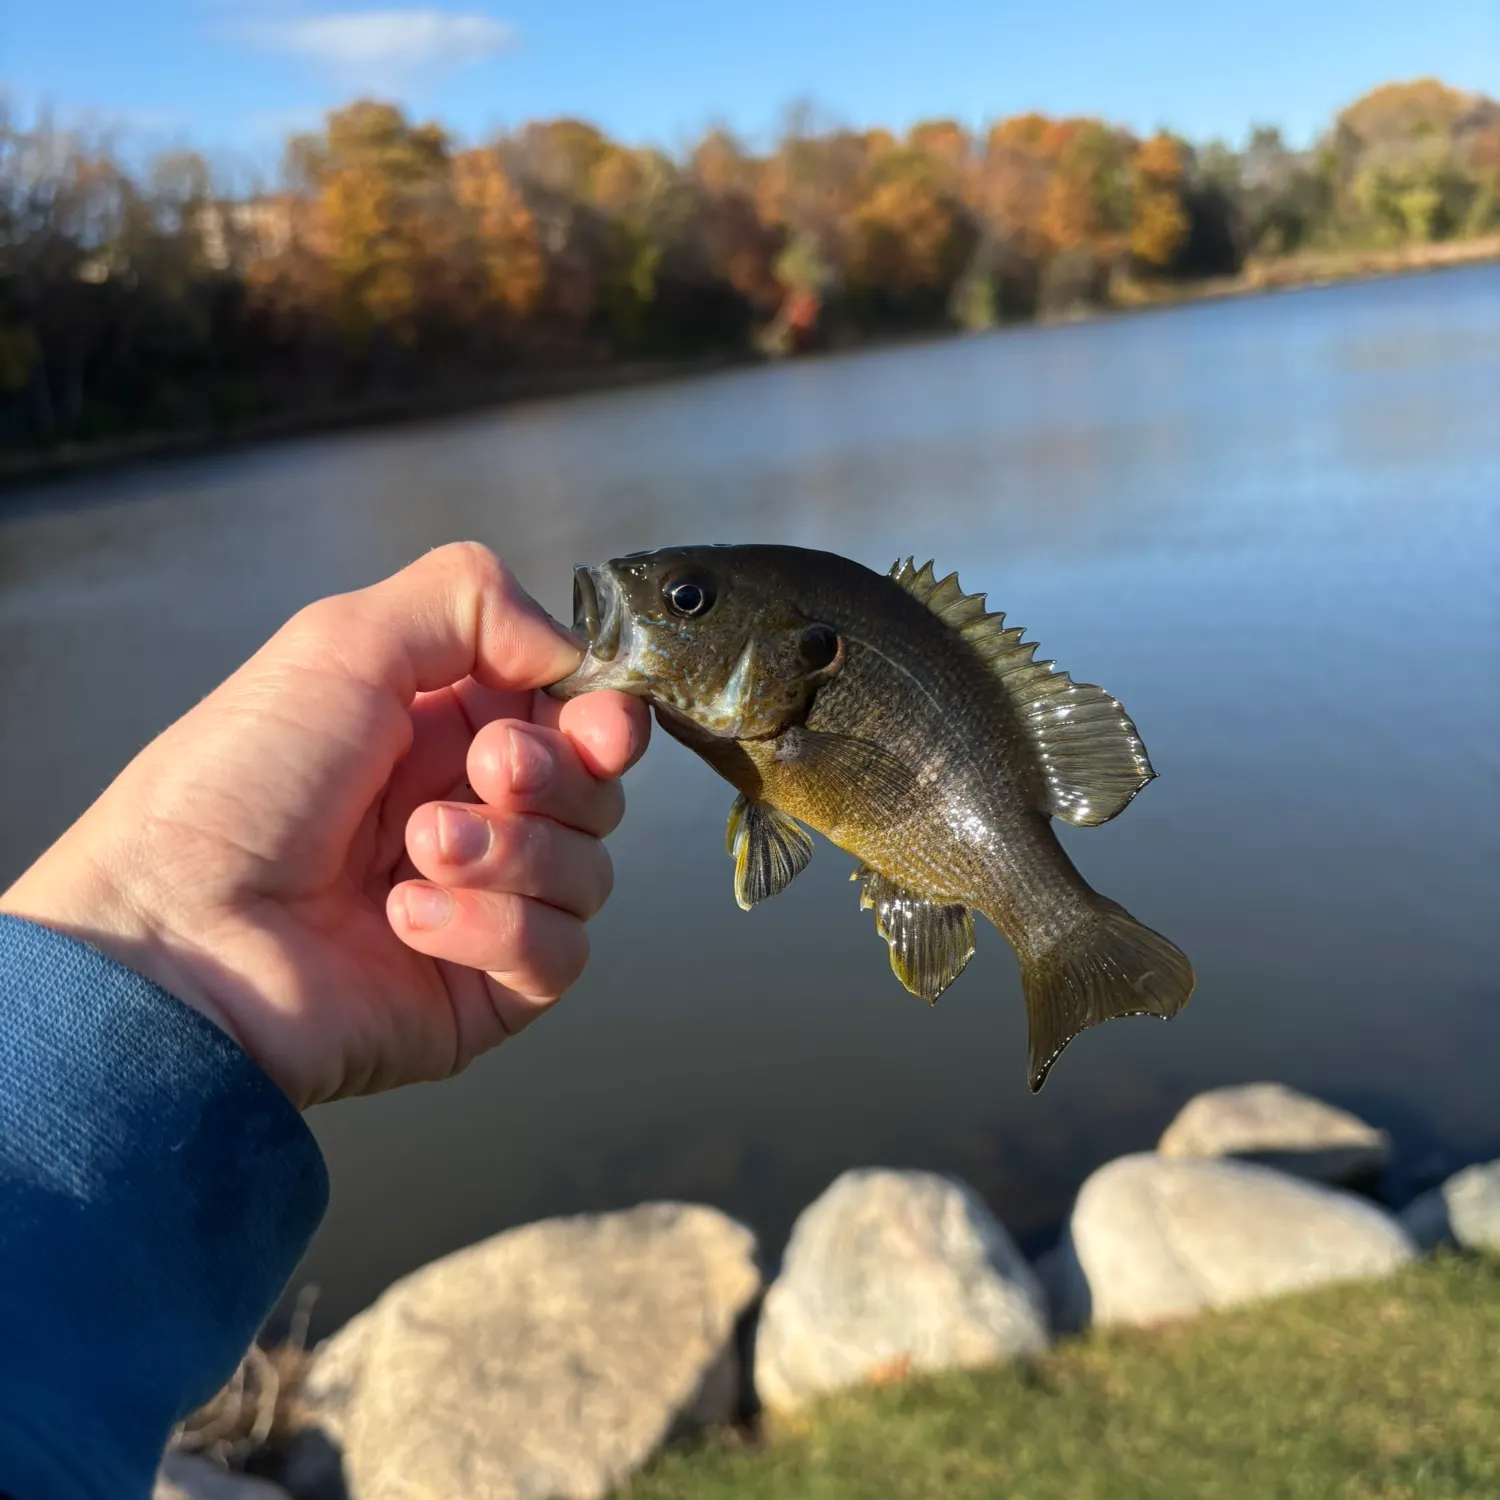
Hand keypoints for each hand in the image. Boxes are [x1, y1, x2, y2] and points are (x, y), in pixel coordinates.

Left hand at [0, 542, 648, 1108]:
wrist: (171, 941)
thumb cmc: (231, 790)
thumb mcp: (339, 643)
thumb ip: (468, 600)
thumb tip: (567, 649)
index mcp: (441, 731)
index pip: (574, 717)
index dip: (601, 716)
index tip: (594, 720)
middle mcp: (469, 814)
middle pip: (596, 791)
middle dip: (555, 776)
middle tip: (489, 773)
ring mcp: (482, 907)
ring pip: (587, 871)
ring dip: (512, 853)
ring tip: (417, 851)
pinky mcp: (482, 991)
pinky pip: (557, 954)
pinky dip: (493, 929)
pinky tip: (407, 918)